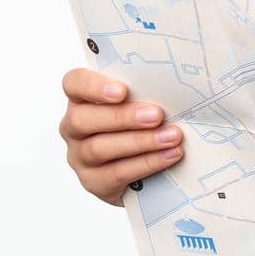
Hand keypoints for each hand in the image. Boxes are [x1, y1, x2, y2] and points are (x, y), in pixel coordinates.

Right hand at [58, 68, 182, 206]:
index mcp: (82, 98)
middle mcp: (73, 127)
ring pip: (99, 149)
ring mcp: (80, 157)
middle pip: (82, 120)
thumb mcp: (145, 97)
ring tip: (172, 136)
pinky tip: (170, 155)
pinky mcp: (94, 182)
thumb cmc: (148, 118)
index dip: (93, 86)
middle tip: (156, 115)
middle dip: (122, 117)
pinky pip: (116, 174)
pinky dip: (146, 163)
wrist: (151, 167)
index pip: (74, 83)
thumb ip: (150, 85)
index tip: (122, 90)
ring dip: (140, 141)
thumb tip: (181, 73)